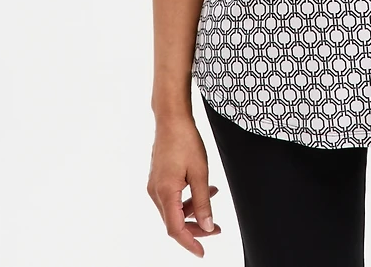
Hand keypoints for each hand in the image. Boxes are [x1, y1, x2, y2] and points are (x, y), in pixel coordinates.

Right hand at [147, 113, 221, 257]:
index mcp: (165, 192)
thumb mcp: (200, 172)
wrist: (171, 118)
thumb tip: (207, 226)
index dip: (190, 242)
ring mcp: (155, 185)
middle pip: (174, 221)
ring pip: (174, 209)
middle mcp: (155, 192)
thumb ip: (203, 202)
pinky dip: (187, 199)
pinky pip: (172, 197)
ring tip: (213, 199)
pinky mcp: (158, 178)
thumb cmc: (185, 140)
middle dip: (195, 228)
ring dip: (193, 211)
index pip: (176, 229)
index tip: (202, 252)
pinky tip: (203, 189)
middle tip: (215, 229)